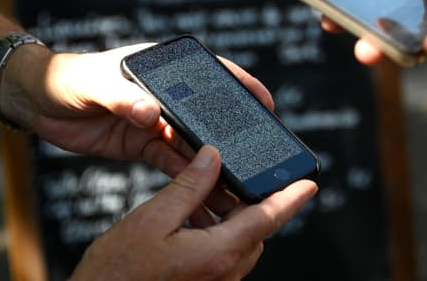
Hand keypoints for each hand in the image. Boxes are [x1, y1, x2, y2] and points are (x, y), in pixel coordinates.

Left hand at [0, 44, 273, 176]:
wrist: (35, 103)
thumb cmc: (66, 78)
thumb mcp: (94, 82)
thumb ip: (122, 96)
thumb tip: (151, 114)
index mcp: (162, 68)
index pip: (211, 72)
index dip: (241, 86)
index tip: (265, 102)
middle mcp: (166, 95)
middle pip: (208, 115)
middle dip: (232, 135)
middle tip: (257, 155)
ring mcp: (157, 121)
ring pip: (194, 145)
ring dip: (213, 164)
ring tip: (234, 183)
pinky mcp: (144, 145)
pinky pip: (173, 164)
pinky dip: (190, 179)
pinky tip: (205, 193)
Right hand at [69, 145, 318, 280]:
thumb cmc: (117, 273)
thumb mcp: (151, 219)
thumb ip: (188, 186)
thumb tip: (213, 157)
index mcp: (218, 254)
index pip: (267, 219)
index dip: (291, 199)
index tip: (309, 184)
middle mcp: (223, 274)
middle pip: (254, 231)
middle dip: (248, 203)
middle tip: (230, 177)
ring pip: (238, 245)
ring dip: (229, 220)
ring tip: (202, 196)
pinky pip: (222, 259)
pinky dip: (215, 236)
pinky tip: (190, 223)